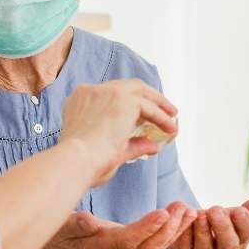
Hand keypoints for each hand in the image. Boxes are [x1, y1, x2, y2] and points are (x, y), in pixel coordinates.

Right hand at [37, 202, 195, 248]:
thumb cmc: (61, 234)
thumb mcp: (63, 227)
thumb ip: (76, 224)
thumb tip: (87, 220)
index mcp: (103, 246)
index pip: (129, 240)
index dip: (147, 228)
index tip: (163, 213)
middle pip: (148, 247)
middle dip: (169, 229)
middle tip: (185, 209)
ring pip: (155, 247)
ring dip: (174, 230)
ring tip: (190, 211)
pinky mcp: (131, 248)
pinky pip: (155, 243)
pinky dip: (170, 231)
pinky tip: (183, 216)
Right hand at [60, 79, 178, 185]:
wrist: (76, 160)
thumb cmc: (83, 161)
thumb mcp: (107, 150)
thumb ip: (131, 145)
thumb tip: (151, 146)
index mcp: (80, 100)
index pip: (108, 94)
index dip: (126, 103)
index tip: (139, 115)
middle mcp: (91, 91)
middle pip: (126, 86)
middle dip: (146, 98)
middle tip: (162, 110)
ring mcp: (107, 92)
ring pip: (139, 91)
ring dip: (158, 103)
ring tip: (171, 116)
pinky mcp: (123, 100)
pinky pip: (149, 106)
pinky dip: (161, 116)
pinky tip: (169, 127)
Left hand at [160, 199, 248, 248]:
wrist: (186, 238)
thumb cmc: (214, 224)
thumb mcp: (230, 217)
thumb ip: (244, 212)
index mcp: (239, 241)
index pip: (248, 234)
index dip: (245, 223)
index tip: (239, 210)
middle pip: (228, 244)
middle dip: (223, 227)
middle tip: (215, 209)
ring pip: (205, 247)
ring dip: (203, 230)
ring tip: (200, 214)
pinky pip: (184, 245)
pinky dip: (185, 232)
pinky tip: (185, 219)